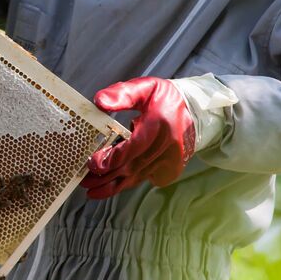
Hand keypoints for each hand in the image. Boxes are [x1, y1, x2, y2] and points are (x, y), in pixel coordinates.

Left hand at [81, 77, 195, 199]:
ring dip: (113, 186)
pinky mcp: (171, 170)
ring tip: (92, 191)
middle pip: (132, 167)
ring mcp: (171, 161)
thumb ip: (122, 94)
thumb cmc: (165, 100)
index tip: (92, 163)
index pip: (134, 147)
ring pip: (137, 178)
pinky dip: (128, 182)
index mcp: (160, 124)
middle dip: (106, 176)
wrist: (196, 113)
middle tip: (84, 181)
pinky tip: (111, 185)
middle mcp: (167, 146)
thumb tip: (99, 102)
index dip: (112, 158)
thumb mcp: (145, 88)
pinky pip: (145, 179)